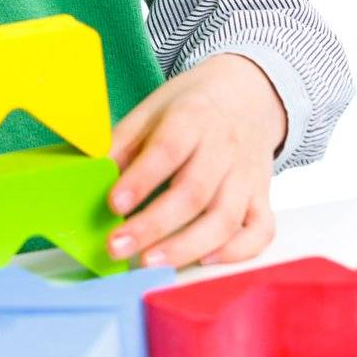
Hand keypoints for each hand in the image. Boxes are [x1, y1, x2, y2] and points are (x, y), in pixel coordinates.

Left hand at [104, 52, 286, 270]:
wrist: (247, 93)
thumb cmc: (191, 106)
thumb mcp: (152, 108)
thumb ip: (124, 141)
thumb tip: (93, 173)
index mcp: (191, 118)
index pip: (167, 151)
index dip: (140, 179)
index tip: (113, 203)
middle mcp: (223, 149)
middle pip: (193, 192)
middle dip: (153, 225)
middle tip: (118, 246)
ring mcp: (247, 176)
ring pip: (224, 219)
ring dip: (186, 246)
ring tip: (150, 262)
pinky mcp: (262, 197)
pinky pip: (259, 231)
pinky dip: (236, 251)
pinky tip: (204, 261)